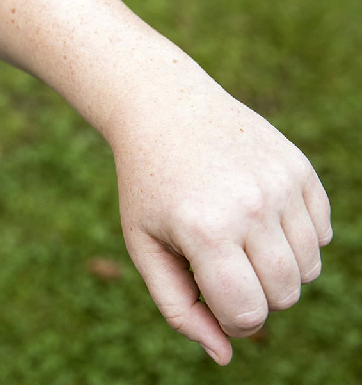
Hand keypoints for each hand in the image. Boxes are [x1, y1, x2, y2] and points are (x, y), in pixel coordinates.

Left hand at [109, 80, 331, 364]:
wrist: (166, 110)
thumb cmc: (150, 187)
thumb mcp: (145, 247)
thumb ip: (178, 308)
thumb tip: (224, 356)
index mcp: (205, 231)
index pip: (247, 313)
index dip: (230, 320)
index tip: (210, 296)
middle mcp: (250, 207)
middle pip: (285, 296)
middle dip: (255, 296)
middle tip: (221, 267)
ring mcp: (281, 186)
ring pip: (309, 269)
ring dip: (277, 270)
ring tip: (237, 242)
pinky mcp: (300, 170)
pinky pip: (321, 234)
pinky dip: (295, 240)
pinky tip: (257, 216)